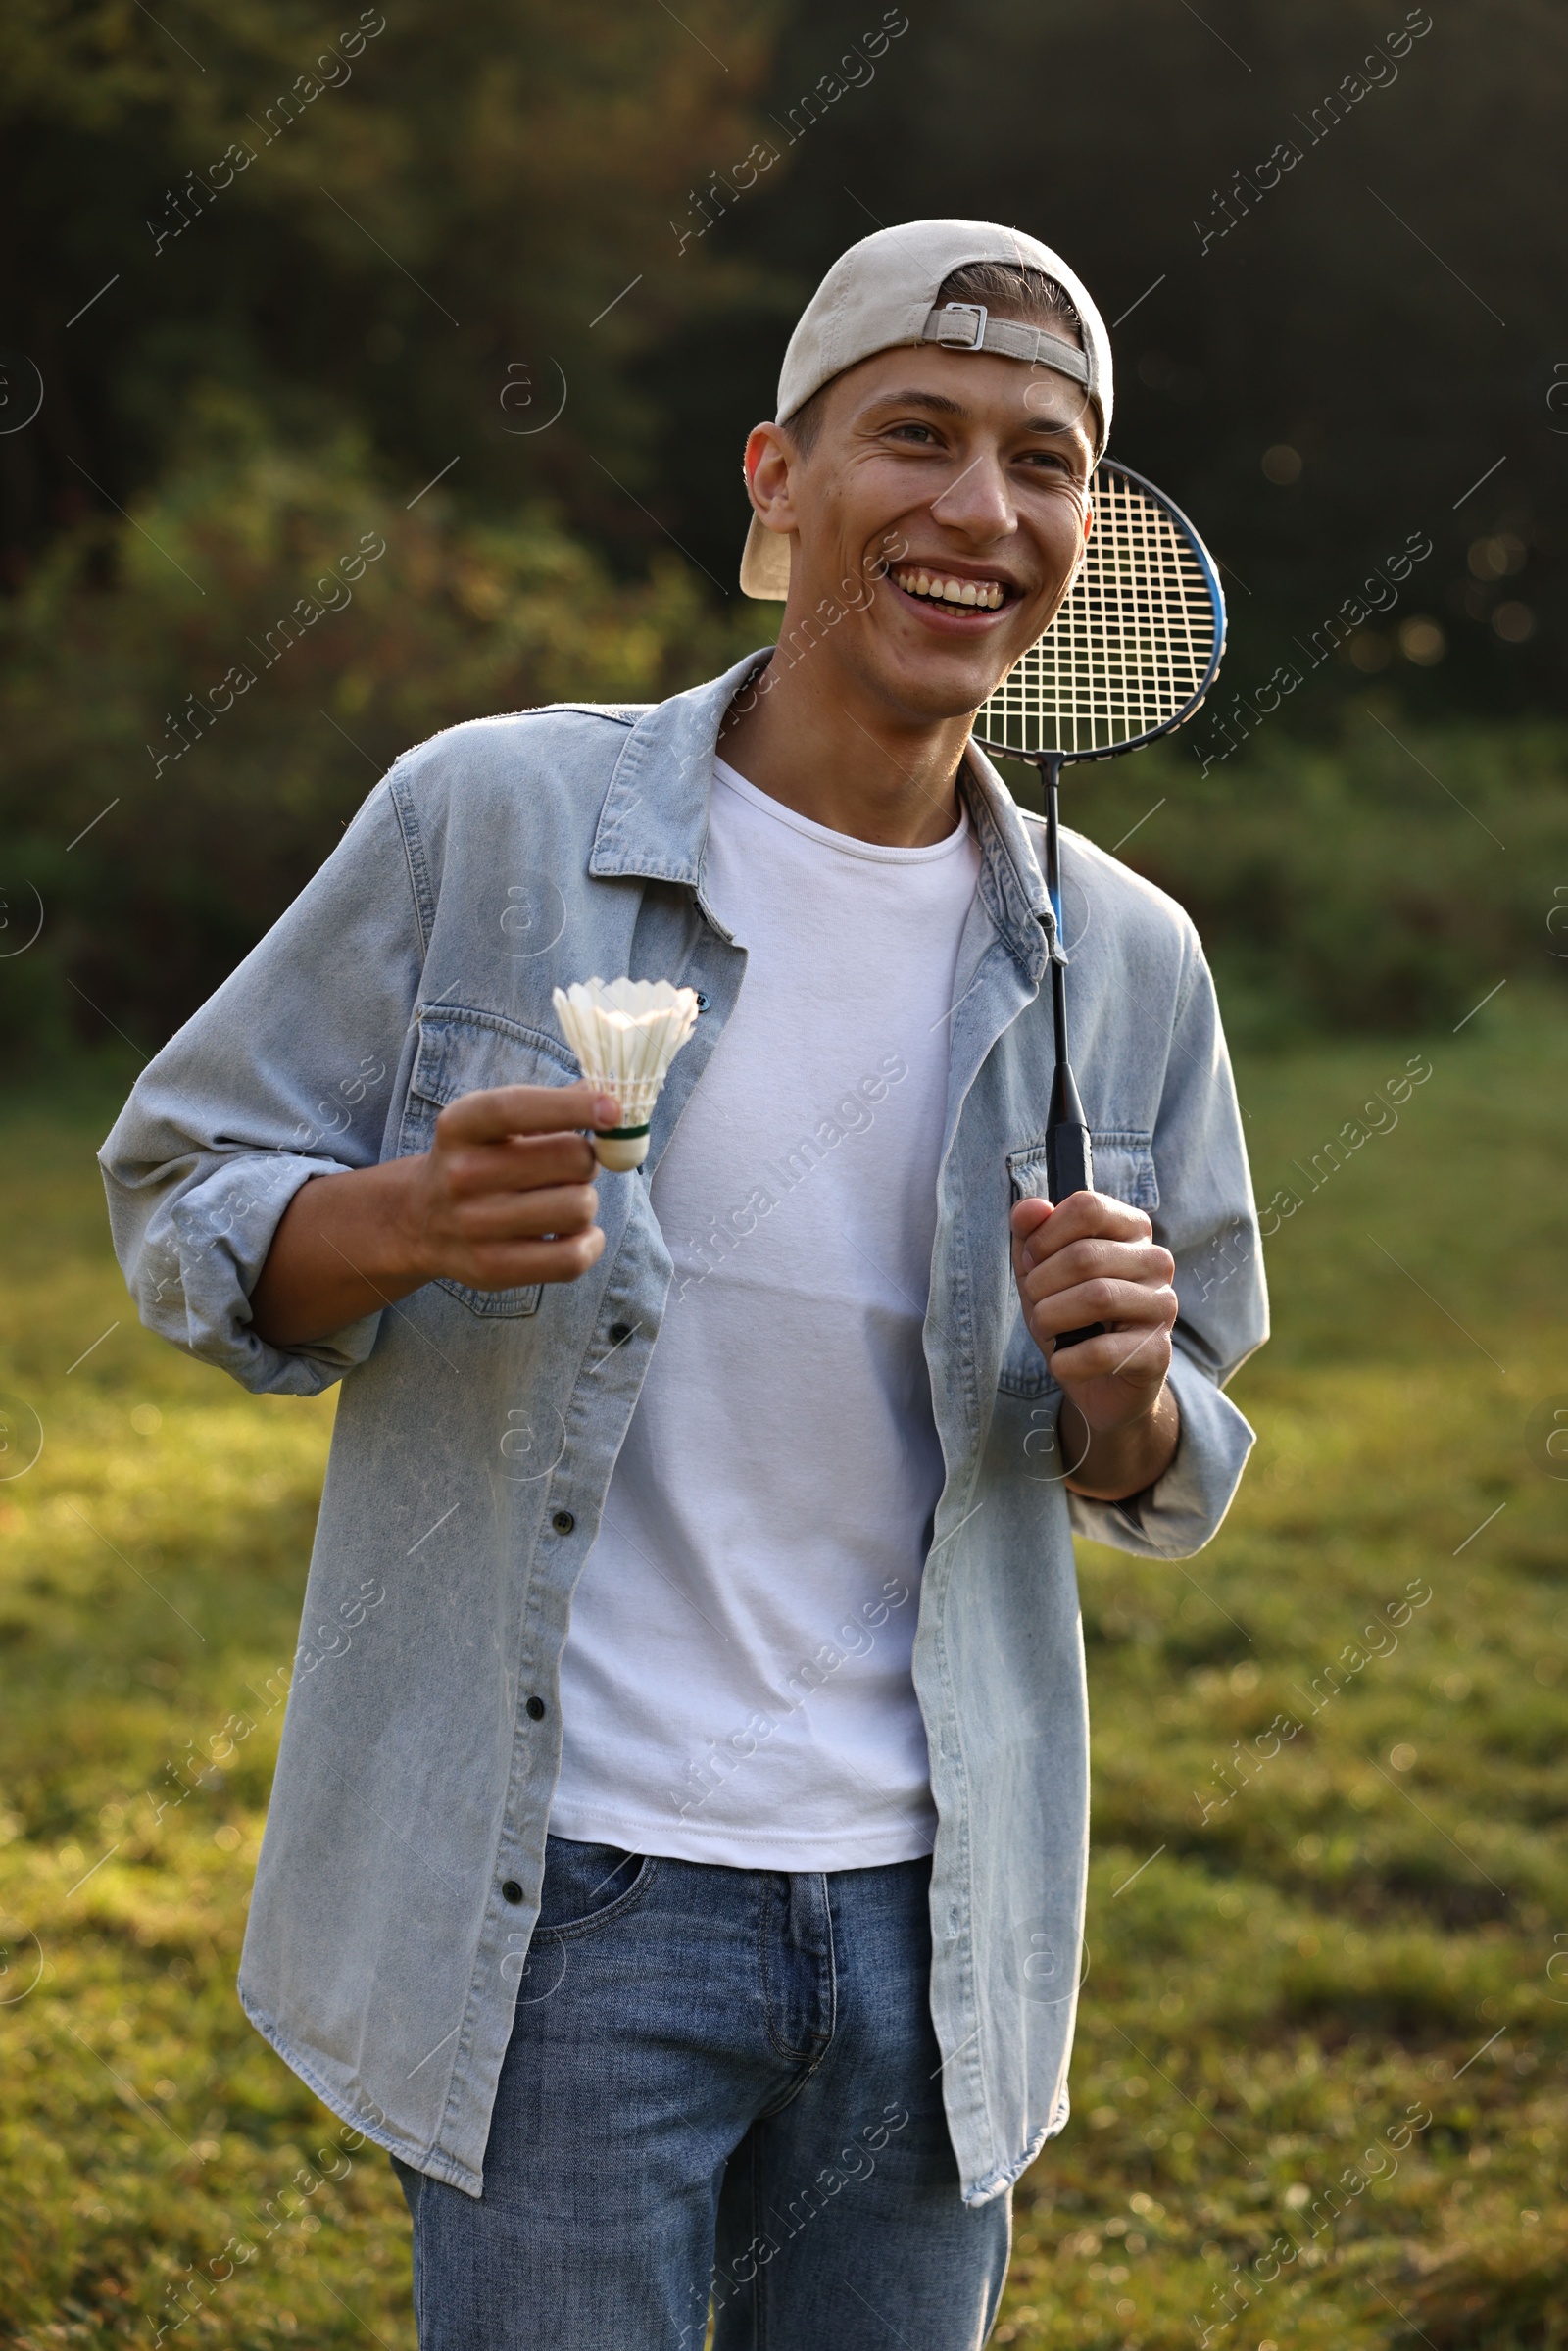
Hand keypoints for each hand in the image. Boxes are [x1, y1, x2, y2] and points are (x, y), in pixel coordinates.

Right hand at [250, 1082, 620, 1347]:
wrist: (420, 1220)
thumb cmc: (479, 1161)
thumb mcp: (496, 1123)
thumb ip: (551, 1105)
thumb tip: (610, 1090)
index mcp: (461, 1125)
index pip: (518, 1108)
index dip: (572, 1107)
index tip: (614, 1110)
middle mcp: (462, 1173)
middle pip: (572, 1158)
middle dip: (587, 1161)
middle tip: (570, 1168)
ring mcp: (474, 1225)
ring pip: (579, 1207)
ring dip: (585, 1202)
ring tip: (562, 1200)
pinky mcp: (491, 1268)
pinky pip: (572, 1258)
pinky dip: (590, 1243)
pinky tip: (576, 1234)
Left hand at [1009, 1191, 1179, 1498]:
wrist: (1100, 1383)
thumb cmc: (1071, 1316)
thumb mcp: (1041, 1271)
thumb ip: (1030, 1234)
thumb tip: (1030, 1208)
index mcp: (1131, 1230)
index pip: (1088, 1207)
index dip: (1045, 1234)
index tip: (1031, 1260)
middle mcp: (1156, 1261)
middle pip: (1085, 1255)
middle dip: (1041, 1283)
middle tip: (1035, 1304)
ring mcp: (1163, 1305)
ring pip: (1097, 1297)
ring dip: (1052, 1317)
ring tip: (1045, 1328)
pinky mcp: (1158, 1352)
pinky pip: (1104, 1350)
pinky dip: (1068, 1360)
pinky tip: (1061, 1363)